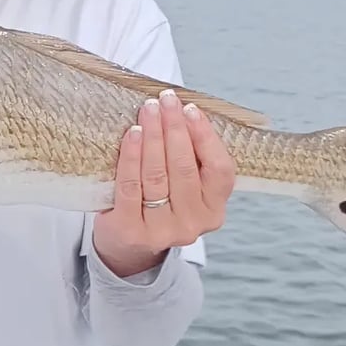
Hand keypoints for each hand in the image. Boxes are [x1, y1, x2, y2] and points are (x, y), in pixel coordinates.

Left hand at [92, 89, 235, 276]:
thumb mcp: (184, 187)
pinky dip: (131, 156)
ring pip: (157, 175)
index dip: (206, 137)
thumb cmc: (158, 202)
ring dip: (153, 136)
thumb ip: (190, 158)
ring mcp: (163, 230)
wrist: (126, 245)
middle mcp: (194, 223)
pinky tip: (133, 134)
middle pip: (185, 168)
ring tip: (148, 110)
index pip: (220, 170)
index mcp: (214, 210)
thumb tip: (182, 111)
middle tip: (165, 100)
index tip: (190, 109)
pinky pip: (131, 185)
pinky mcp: (132, 231)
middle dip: (174, 128)